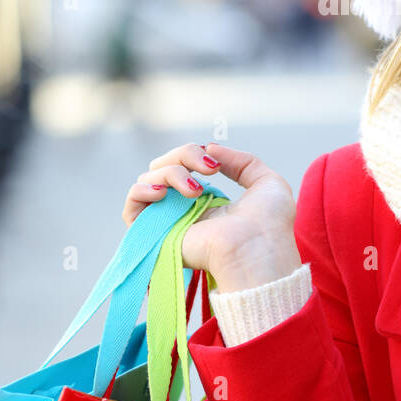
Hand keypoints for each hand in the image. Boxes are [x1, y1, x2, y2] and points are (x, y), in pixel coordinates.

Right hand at [121, 142, 301, 291]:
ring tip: (195, 190)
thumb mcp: (265, 181)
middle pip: (163, 166)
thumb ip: (242, 161)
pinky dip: (141, 191)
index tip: (215, 163)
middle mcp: (184, 210)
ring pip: (148, 180)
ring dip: (170, 173)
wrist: (258, 251)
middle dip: (184, 155)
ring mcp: (168, 221)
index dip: (193, 154)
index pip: (183, 165)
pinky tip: (162, 192)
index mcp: (208, 200)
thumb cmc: (269, 224)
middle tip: (209, 170)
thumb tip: (210, 148)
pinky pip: (131, 208)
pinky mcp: (155, 236)